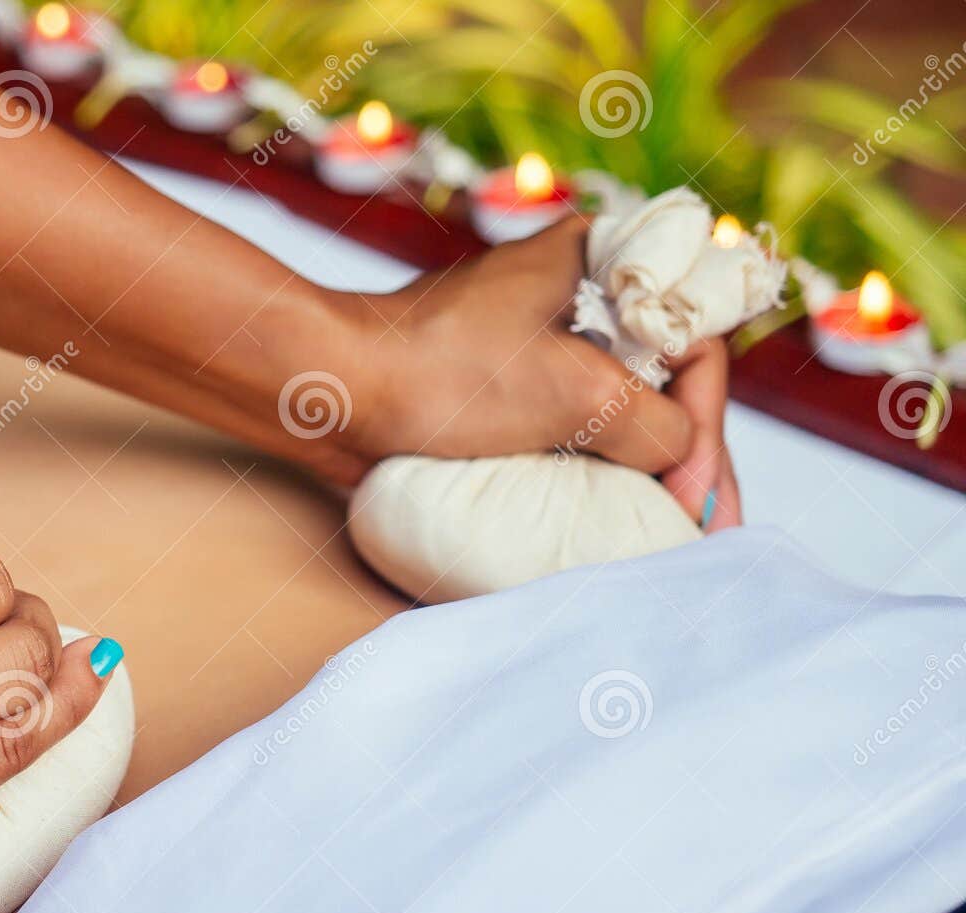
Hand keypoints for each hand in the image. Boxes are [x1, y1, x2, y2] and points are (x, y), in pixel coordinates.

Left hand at [337, 217, 741, 529]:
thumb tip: (685, 463)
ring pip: (619, 406)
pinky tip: (614, 511)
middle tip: (703, 527)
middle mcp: (574, 291)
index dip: (705, 427)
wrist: (330, 390)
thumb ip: (655, 425)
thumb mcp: (575, 393)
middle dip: (689, 454)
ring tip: (671, 530)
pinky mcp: (498, 387)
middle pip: (663, 379)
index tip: (695, 498)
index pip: (693, 343)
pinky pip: (569, 426)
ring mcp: (534, 341)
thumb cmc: (445, 375)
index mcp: (599, 259)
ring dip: (647, 465)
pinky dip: (597, 467)